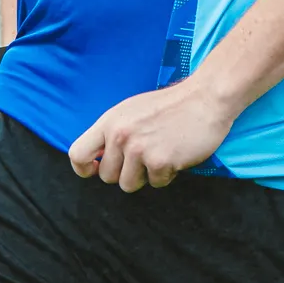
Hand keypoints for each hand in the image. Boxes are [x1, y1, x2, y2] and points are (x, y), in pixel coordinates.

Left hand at [67, 78, 236, 192]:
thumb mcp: (131, 111)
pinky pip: (156, 183)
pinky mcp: (160, 162)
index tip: (97, 170)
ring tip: (160, 153)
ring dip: (145, 175)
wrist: (205, 97)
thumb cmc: (170, 105)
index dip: (84, 169)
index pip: (78, 153)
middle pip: (107, 176)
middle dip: (125, 172)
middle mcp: (120, 135)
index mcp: (110, 121)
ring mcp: (139, 149)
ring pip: (128, 184)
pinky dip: (167, 174)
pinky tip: (176, 154)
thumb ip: (113, 132)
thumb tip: (97, 159)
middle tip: (144, 157)